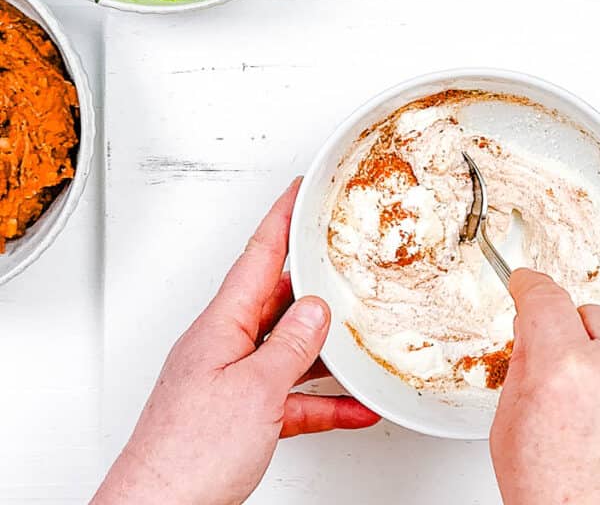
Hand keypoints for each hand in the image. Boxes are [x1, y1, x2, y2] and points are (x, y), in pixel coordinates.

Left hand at [92, 179, 379, 504]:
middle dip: (317, 283)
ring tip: (365, 341)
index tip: (302, 190)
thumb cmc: (188, 454)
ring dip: (329, 351)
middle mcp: (224, 347)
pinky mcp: (243, 416)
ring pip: (290, 351)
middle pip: (278, 301)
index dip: (284, 219)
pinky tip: (354, 407)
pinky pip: (292, 397)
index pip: (258, 257)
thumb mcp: (254, 390)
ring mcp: (233, 382)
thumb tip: (316, 310)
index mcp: (221, 326)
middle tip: (348, 261)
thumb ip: (290, 346)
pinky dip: (324, 400)